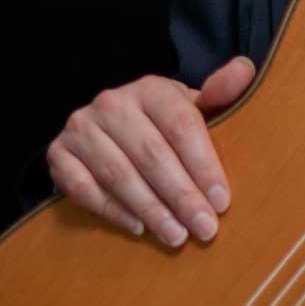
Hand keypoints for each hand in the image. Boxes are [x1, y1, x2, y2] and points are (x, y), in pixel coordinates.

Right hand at [46, 54, 255, 246]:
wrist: (112, 125)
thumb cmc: (164, 121)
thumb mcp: (193, 105)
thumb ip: (220, 92)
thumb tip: (245, 69)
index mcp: (152, 88)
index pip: (181, 126)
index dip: (204, 165)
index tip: (222, 200)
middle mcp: (112, 103)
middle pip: (152, 155)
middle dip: (182, 196)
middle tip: (204, 229)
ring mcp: (81, 128)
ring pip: (120, 175)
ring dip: (151, 210)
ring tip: (177, 236)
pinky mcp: (58, 154)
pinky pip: (84, 189)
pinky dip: (112, 211)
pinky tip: (139, 228)